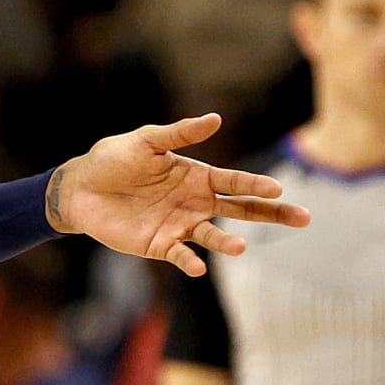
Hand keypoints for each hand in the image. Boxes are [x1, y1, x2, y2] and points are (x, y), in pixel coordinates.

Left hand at [48, 113, 312, 274]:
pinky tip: (198, 266)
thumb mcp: (145, 141)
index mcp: (196, 176)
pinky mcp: (160, 245)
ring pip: (213, 236)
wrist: (80, 189)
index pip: (234, 182)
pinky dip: (191, 262)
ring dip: (227, 242)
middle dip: (271, 213)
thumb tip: (216, 118)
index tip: (277, 189)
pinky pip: (181, 256)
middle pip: (241, 209)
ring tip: (240, 246)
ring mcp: (180, 225)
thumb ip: (179, 134)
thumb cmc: (113, 160)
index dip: (255, 185)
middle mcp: (195, 203)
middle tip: (304, 218)